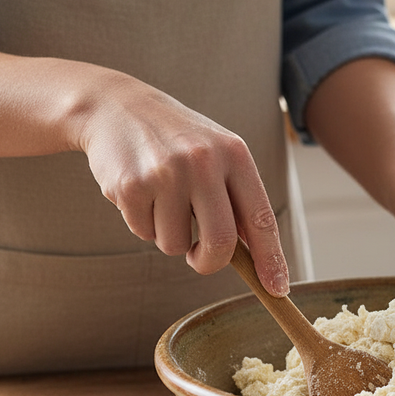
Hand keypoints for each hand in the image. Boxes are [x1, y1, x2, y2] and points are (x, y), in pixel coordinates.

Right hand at [76, 72, 288, 293]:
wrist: (116, 106)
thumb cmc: (177, 140)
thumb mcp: (217, 153)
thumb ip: (238, 197)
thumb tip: (257, 256)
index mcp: (235, 154)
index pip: (261, 219)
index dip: (271, 259)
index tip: (278, 289)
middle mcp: (204, 162)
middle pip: (220, 243)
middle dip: (209, 262)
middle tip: (199, 258)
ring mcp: (166, 173)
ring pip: (176, 245)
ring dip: (169, 236)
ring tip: (162, 199)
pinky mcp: (131, 186)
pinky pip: (144, 233)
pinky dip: (142, 223)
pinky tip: (139, 192)